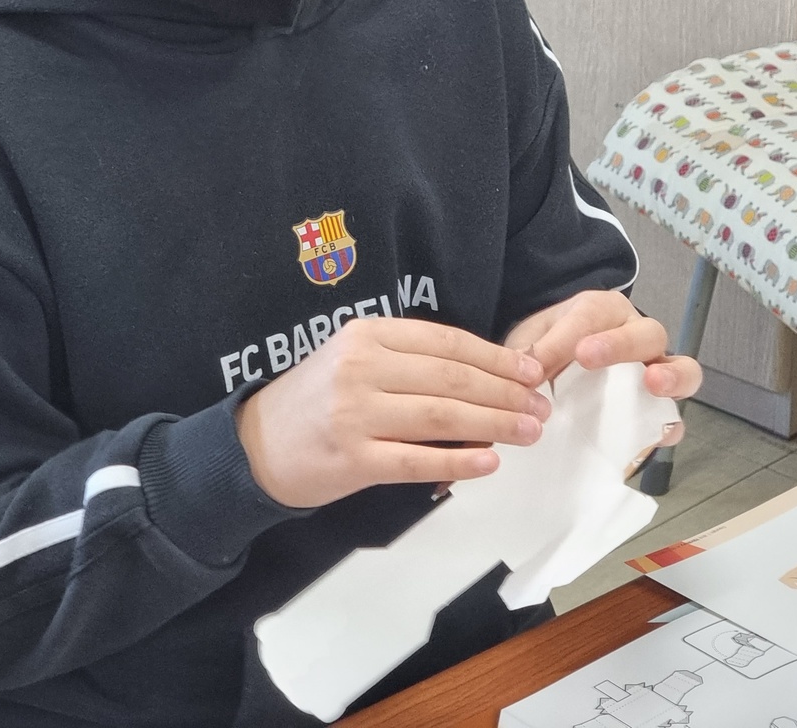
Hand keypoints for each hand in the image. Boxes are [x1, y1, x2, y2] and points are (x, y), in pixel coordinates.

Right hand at [234, 316, 552, 508]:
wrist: (257, 446)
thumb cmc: (317, 402)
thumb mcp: (355, 360)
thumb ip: (409, 361)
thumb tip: (485, 375)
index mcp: (366, 334)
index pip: (446, 343)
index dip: (496, 357)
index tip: (530, 371)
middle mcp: (360, 368)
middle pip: (452, 378)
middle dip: (505, 392)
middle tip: (539, 406)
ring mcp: (355, 413)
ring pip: (442, 416)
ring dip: (494, 424)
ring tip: (527, 432)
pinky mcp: (353, 458)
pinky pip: (417, 461)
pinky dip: (458, 461)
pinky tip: (487, 462)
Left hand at [502, 290, 701, 446]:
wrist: (548, 375)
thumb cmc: (544, 350)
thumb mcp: (529, 342)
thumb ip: (528, 351)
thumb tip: (527, 371)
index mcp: (603, 312)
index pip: (593, 315)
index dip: (571, 334)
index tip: (546, 358)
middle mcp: (636, 336)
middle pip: (647, 332)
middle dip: (619, 343)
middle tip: (586, 357)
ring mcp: (653, 373)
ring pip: (683, 367)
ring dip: (672, 375)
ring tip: (654, 384)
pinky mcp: (656, 412)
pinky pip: (672, 419)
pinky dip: (668, 427)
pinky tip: (656, 436)